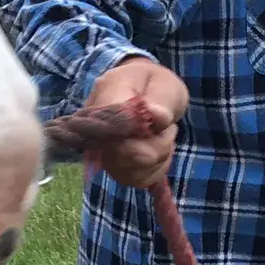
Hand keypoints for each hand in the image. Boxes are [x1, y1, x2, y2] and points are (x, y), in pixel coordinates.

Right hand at [85, 57, 187, 187]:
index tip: (163, 124)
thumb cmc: (154, 84)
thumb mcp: (165, 84)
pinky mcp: (112, 167)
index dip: (141, 138)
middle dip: (157, 147)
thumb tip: (155, 116)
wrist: (143, 89)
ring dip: (158, 159)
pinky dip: (155, 170)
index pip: (112, 129)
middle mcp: (95, 127)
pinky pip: (135, 180)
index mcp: (105, 97)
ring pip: (129, 173)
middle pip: (121, 156)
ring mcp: (100, 151)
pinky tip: (157, 151)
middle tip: (168, 127)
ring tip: (162, 135)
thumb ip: (161, 99)